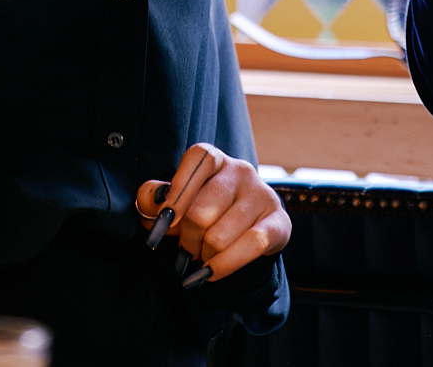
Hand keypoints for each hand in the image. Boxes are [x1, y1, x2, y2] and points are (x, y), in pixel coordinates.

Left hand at [138, 144, 289, 283]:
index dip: (178, 190)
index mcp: (215, 159)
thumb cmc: (204, 211)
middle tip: (185, 249)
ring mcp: (262, 195)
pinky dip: (224, 266)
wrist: (246, 228)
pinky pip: (250, 247)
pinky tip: (211, 273)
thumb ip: (154, 197)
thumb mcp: (176, 201)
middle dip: (187, 239)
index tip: (164, 222)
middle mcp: (241, 171)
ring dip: (203, 255)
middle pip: (201, 212)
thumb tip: (152, 203)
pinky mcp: (280, 222)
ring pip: (220, 236)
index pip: (198, 159)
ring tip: (201, 257)